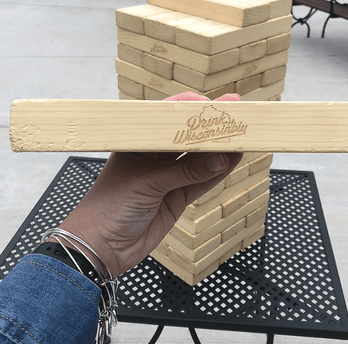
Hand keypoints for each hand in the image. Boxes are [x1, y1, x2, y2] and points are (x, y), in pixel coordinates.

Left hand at [49, 92, 242, 276]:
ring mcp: (167, 177)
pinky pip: (202, 182)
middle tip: (235, 113)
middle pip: (187, 137)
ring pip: (198, 159)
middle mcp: (154, 157)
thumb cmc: (108, 207)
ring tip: (241, 136)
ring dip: (219, 149)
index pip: (166, 118)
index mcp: (138, 143)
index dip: (189, 109)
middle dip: (210, 126)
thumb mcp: (147, 183)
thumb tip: (218, 159)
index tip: (210, 106)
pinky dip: (218, 172)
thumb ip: (185, 172)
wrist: (100, 248)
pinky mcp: (177, 197)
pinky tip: (233, 160)